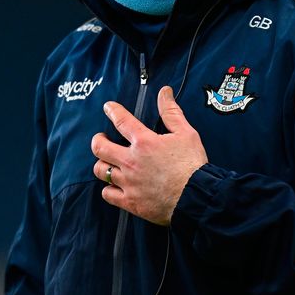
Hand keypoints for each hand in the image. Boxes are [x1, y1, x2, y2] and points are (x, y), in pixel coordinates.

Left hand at [91, 86, 207, 225]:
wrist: (197, 197)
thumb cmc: (192, 166)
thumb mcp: (186, 133)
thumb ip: (171, 112)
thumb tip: (165, 92)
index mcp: (144, 142)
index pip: (121, 120)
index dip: (112, 111)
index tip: (108, 107)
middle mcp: (131, 161)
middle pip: (99, 147)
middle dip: (97, 140)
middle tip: (101, 139)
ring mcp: (128, 182)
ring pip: (101, 171)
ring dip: (102, 164)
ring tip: (107, 162)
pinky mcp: (130, 201)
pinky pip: (107, 194)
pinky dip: (108, 189)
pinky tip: (114, 186)